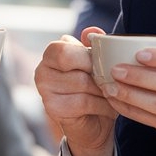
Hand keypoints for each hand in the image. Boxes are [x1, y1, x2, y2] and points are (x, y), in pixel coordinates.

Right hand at [33, 28, 117, 155]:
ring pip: (81, 83)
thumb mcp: (97, 63)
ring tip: (113, 95)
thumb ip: (94, 45)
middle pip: (73, 64)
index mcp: (51, 54)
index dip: (86, 56)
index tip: (102, 65)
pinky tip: (109, 107)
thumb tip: (91, 31)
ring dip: (103, 90)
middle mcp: (42, 70)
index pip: (64, 48)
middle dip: (97, 73)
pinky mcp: (53, 109)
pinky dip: (102, 105)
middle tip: (111, 81)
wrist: (94, 124)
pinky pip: (83, 102)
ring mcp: (45, 91)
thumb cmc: (95, 88)